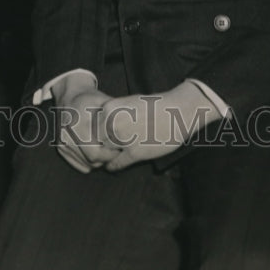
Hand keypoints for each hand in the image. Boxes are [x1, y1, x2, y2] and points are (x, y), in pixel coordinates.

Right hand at [50, 73, 120, 172]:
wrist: (69, 96)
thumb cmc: (91, 99)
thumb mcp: (106, 103)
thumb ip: (117, 117)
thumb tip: (134, 131)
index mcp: (78, 121)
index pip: (96, 152)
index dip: (111, 153)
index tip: (120, 147)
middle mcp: (67, 133)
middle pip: (92, 159)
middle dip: (107, 158)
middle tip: (116, 151)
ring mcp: (62, 141)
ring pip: (87, 164)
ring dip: (99, 161)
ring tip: (106, 148)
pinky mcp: (60, 148)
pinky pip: (80, 164)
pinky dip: (89, 162)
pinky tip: (95, 150)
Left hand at [51, 75, 221, 173]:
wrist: (176, 112)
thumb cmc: (153, 106)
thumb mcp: (128, 103)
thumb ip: (113, 113)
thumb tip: (101, 123)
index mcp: (109, 109)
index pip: (93, 125)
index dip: (95, 132)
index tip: (96, 137)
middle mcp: (113, 123)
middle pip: (98, 139)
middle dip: (100, 144)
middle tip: (99, 150)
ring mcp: (123, 139)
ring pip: (105, 152)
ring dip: (106, 156)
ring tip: (103, 159)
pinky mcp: (134, 152)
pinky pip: (117, 163)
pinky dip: (113, 166)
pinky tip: (111, 166)